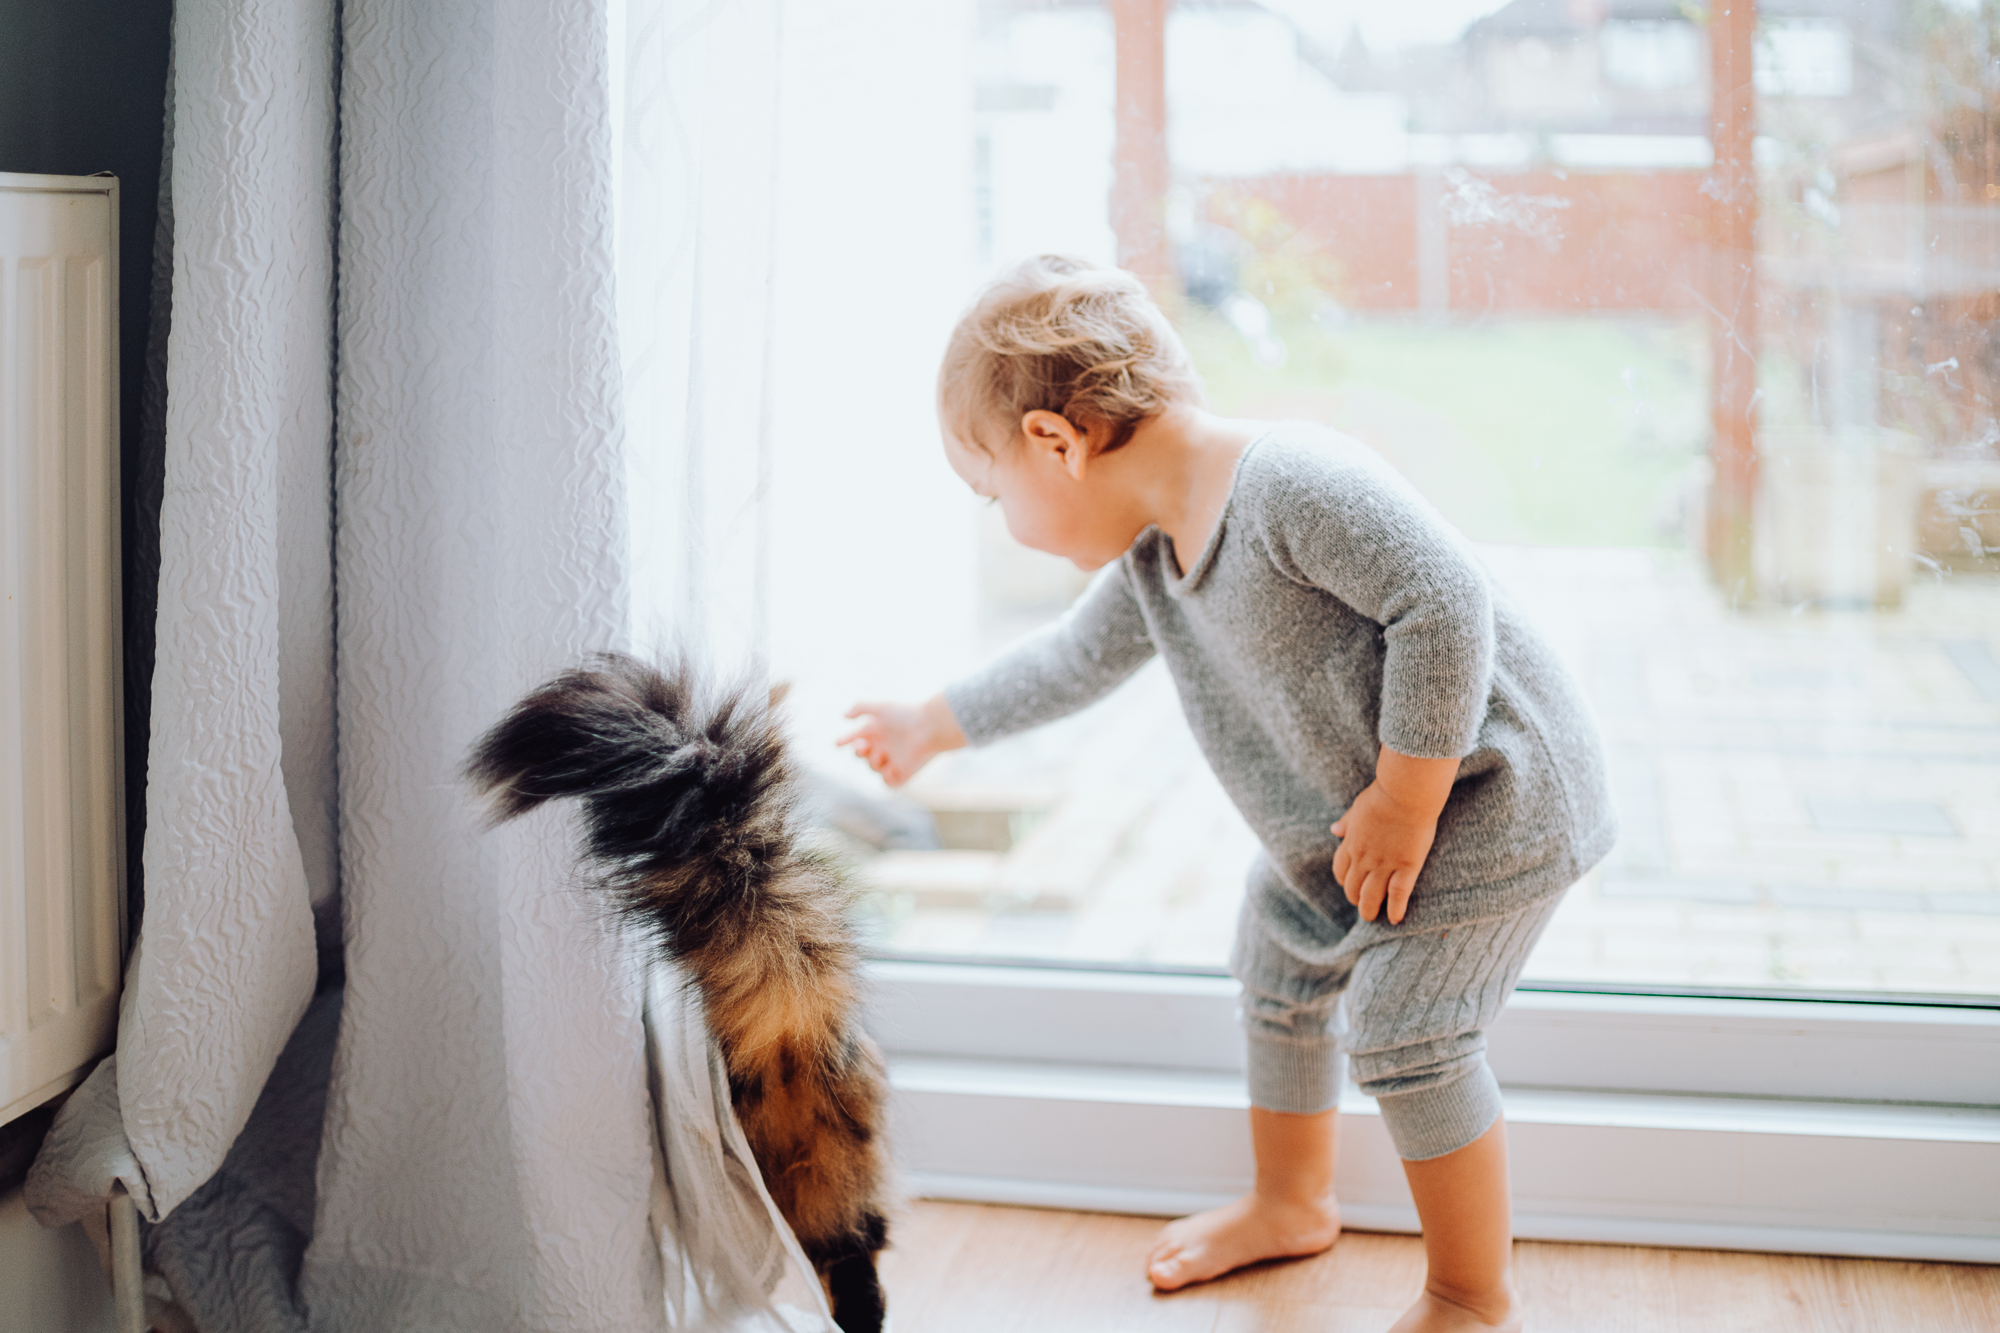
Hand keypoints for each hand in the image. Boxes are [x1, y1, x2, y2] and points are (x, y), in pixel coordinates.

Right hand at [836, 693, 965, 787]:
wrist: (930, 727)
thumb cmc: (906, 715)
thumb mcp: (881, 707)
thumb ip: (860, 707)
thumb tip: (842, 716)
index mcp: (879, 731)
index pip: (856, 737)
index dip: (845, 740)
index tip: (837, 743)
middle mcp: (885, 746)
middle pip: (862, 755)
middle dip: (858, 752)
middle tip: (862, 746)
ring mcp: (895, 760)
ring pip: (873, 768)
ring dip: (872, 763)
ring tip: (881, 755)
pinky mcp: (905, 773)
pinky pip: (889, 784)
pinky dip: (887, 778)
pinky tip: (893, 766)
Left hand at [1330, 747, 1457, 924]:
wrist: (1406, 792)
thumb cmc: (1384, 794)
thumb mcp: (1358, 807)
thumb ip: (1347, 822)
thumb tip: (1334, 830)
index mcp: (1352, 843)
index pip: (1341, 869)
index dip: (1344, 881)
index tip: (1349, 885)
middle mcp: (1364, 858)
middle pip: (1353, 887)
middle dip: (1355, 898)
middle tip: (1361, 904)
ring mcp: (1385, 864)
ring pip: (1371, 896)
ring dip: (1368, 910)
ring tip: (1371, 917)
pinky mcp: (1407, 866)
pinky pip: (1398, 894)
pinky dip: (1395, 909)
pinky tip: (1395, 919)